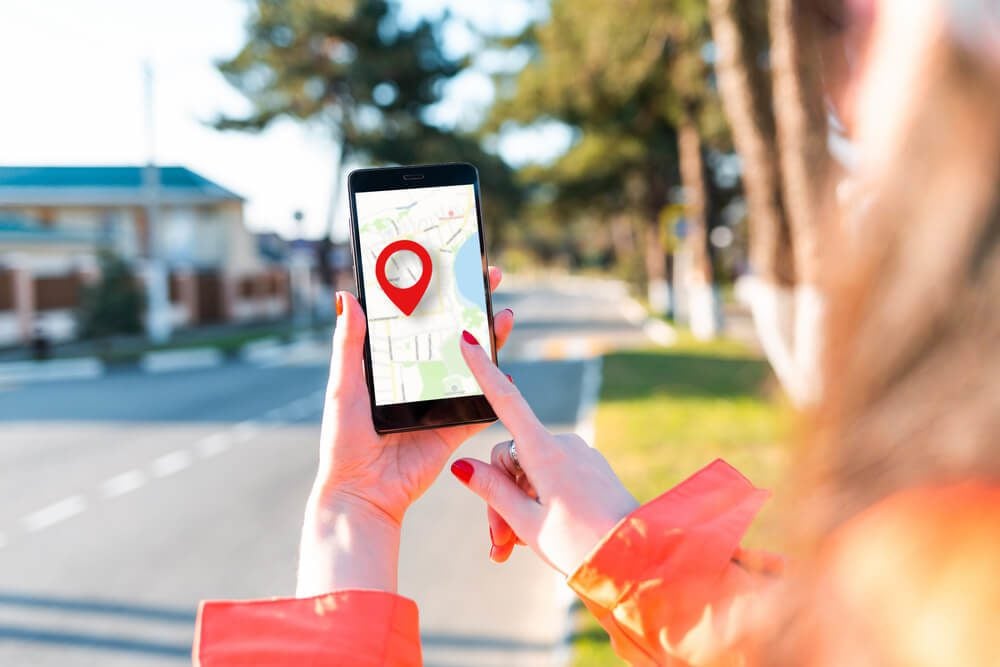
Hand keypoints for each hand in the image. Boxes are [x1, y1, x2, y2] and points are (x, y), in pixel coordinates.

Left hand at [297, 267, 513, 595]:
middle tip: (489, 277)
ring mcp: (438, 403)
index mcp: (390, 366)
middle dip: (470, 306)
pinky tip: (509, 368)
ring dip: (489, 340)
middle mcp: (417, 380)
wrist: (362, 493)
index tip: (448, 265)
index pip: (415, 320)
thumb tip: (348, 296)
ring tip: (504, 313)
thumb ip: (350, 344)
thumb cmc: (344, 441)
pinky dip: (496, 388)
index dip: (433, 293)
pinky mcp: (454, 428)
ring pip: (470, 365)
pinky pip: (480, 406)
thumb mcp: (344, 386)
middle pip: (449, 335)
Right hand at [450, 332, 638, 575]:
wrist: (639, 560)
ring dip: (518, 507)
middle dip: (500, 498)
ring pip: (531, 473)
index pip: (506, 401)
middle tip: (500, 545)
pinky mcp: (591, 468)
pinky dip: (539, 502)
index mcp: (546, 453)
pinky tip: (541, 535)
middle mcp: (564, 445)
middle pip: (511, 459)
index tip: (469, 341)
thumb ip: (492, 491)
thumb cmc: (582, 546)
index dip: (483, 371)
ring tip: (517, 548)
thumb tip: (462, 465)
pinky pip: (553, 477)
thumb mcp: (527, 523)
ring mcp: (580, 455)